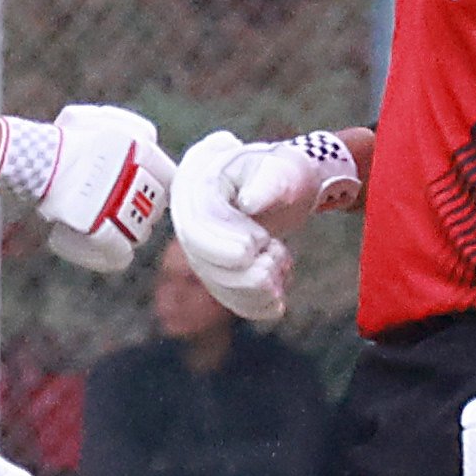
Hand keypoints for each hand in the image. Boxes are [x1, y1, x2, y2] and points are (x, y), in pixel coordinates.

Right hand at [0, 105, 174, 271]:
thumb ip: (124, 127)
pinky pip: (118, 250)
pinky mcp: (95, 225)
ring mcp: (113, 201)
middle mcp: (131, 173)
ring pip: (140, 230)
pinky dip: (117, 256)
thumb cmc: (61, 138)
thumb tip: (147, 141)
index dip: (162, 187)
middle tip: (130, 210)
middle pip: (156, 204)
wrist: (30, 156)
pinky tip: (117, 255)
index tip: (153, 192)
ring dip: (134, 233)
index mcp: (137, 146)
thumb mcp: (97, 119)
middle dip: (147, 210)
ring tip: (121, 230)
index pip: (169, 175)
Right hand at [169, 129, 359, 319]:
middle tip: (276, 254)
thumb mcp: (280, 169)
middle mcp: (190, 220)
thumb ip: (268, 182)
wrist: (286, 188)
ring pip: (216, 283)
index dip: (223, 244)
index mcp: (196, 186)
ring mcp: (203, 249)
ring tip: (282, 263)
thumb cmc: (281, 173)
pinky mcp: (220, 271)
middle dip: (241, 270)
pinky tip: (277, 303)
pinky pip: (229, 297)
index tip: (261, 241)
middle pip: (200, 259)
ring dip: (254, 287)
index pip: (195, 226)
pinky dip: (255, 305)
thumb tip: (250, 202)